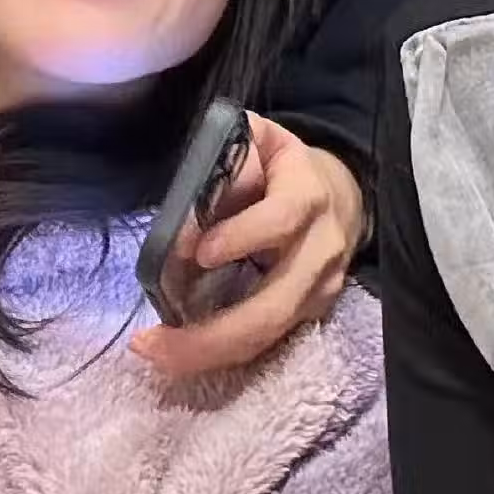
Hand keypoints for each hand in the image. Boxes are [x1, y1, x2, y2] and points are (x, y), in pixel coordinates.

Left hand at [130, 113, 364, 378]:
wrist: (342, 195)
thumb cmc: (286, 167)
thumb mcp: (262, 141)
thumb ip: (227, 154)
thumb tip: (188, 200)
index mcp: (309, 195)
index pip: (282, 219)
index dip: (243, 236)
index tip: (199, 253)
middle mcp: (321, 250)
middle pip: (273, 306)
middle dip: (211, 333)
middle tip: (152, 341)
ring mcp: (321, 290)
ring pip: (268, 335)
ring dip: (209, 352)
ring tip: (156, 353)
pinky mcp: (312, 314)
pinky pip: (266, 342)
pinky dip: (223, 352)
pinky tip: (182, 352)